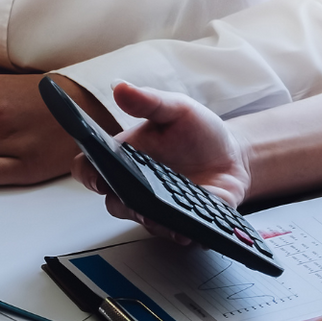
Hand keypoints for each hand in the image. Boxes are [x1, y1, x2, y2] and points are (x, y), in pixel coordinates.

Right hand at [71, 81, 251, 241]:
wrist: (233, 155)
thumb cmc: (197, 132)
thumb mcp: (175, 109)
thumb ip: (148, 101)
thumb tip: (120, 87)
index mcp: (125, 159)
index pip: (90, 170)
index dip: (88, 175)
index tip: (97, 175)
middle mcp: (135, 188)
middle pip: (115, 203)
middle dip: (123, 202)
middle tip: (134, 197)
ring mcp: (157, 209)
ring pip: (144, 222)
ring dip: (153, 221)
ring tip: (166, 215)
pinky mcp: (183, 223)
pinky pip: (175, 233)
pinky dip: (181, 232)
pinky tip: (189, 228)